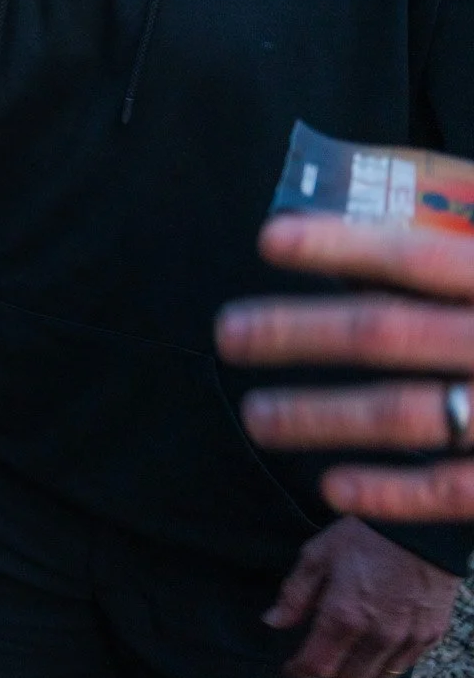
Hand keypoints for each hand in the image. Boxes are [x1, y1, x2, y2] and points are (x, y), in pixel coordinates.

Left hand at [218, 214, 473, 519]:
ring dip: (319, 415)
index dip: (344, 244)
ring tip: (255, 416)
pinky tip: (331, 486)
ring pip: (404, 414)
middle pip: (388, 333)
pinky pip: (452, 490)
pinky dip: (389, 492)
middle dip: (298, 333)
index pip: (417, 254)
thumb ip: (466, 223)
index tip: (269, 240)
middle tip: (228, 333)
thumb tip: (377, 184)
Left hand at [264, 515, 459, 677]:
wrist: (420, 528)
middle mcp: (378, 635)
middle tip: (320, 654)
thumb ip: (295, 594)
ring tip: (348, 651)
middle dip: (329, 672)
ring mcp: (408, 638)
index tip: (291, 668)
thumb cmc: (363, 537)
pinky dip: (387, 662)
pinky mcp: (431, 634)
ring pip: (379, 677)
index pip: (317, 665)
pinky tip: (377, 645)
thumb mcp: (317, 556)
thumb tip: (273, 622)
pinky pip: (405, 665)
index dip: (299, 671)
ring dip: (359, 670)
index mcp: (344, 616)